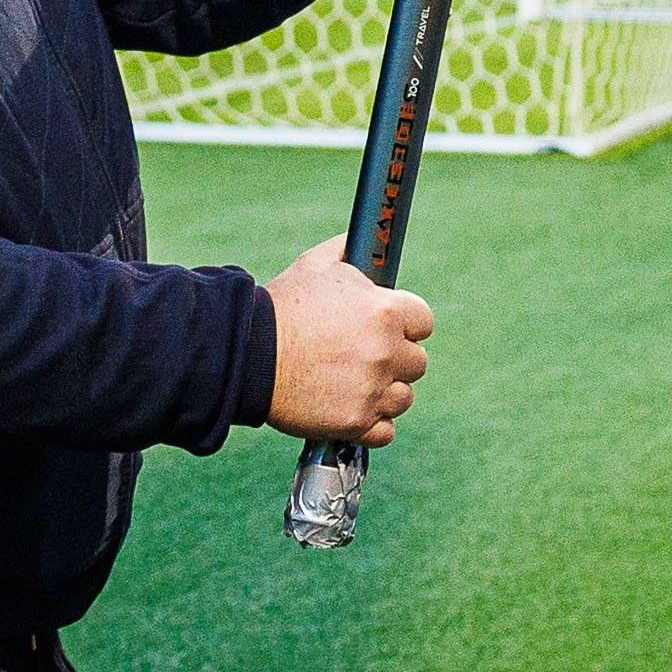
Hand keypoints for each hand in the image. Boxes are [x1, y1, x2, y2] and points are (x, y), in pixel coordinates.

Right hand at [265, 237, 431, 446]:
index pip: (424, 322)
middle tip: (363, 356)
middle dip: (395, 359)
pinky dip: (372, 424)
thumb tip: (363, 240)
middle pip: (416, 362)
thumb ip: (348, 251)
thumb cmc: (281, 308)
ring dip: (384, 392)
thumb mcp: (316, 265)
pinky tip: (353, 408)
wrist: (248, 356)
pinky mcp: (355, 423)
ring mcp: (372, 391)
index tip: (389, 329)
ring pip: (403, 398)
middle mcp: (385, 353)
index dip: (406, 324)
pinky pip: (385, 431)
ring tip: (353, 383)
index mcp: (385, 311)